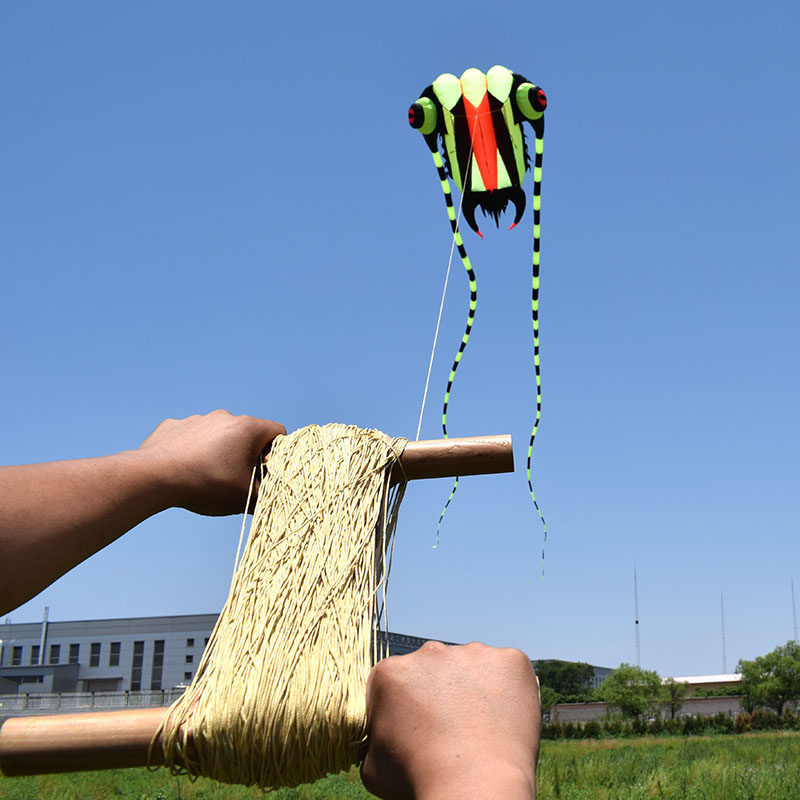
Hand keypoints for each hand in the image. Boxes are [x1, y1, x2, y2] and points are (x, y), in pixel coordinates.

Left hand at [137, 410, 285, 514]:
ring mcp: (197, 419)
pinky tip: (184, 469)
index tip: (265, 471)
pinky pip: (191, 436)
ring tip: (207, 475)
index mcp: (248, 428)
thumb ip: (266, 496)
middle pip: (246, 433)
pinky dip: (192, 450)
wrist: (156, 476)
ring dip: (218, 451)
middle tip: (237, 478)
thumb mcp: (245, 498)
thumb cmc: (207, 485)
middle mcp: (224, 417)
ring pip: (217, 434)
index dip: (277, 453)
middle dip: (246, 454)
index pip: (277, 432)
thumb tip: (273, 497)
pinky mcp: (174, 425)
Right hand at [361, 642, 540, 799]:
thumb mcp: (373, 766)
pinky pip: (509, 672)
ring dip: (475, 690)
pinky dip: (509, 692)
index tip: (419, 731)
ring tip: (483, 730)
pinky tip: (506, 722)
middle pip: (436, 670)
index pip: (398, 683)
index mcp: (390, 672)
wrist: (472, 785)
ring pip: (473, 668)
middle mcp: (429, 652)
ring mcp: (472, 652)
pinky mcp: (510, 659)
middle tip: (454, 731)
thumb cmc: (419, 779)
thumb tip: (381, 739)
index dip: (408, 708)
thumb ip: (374, 740)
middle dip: (442, 694)